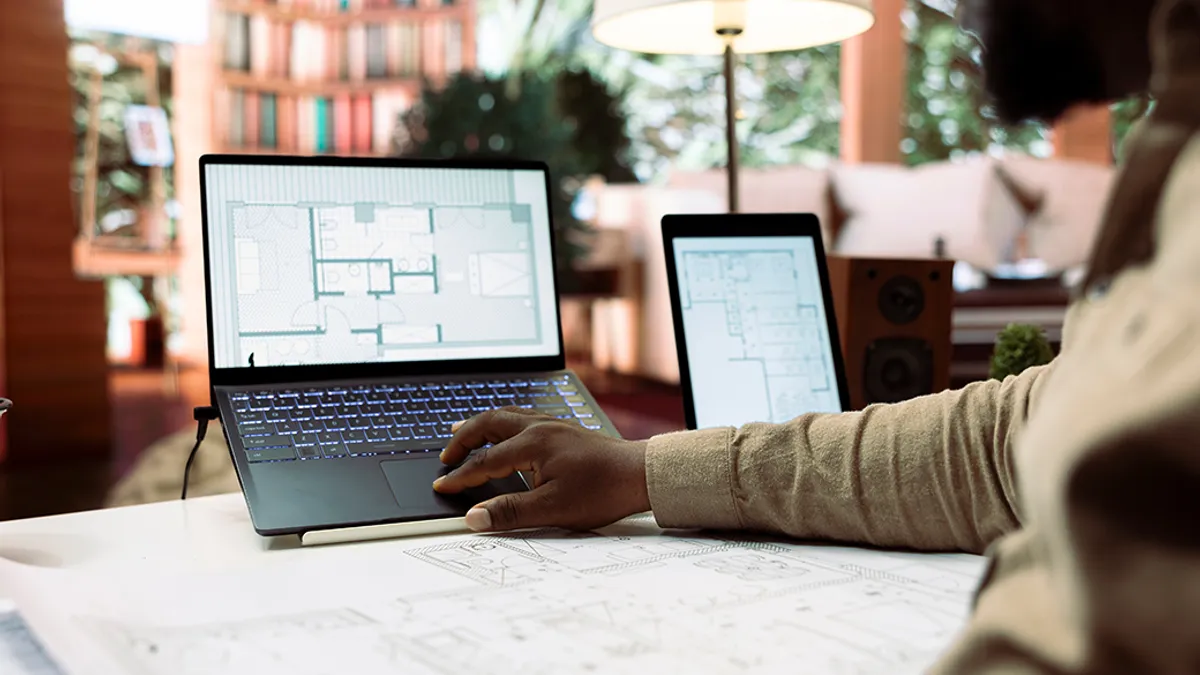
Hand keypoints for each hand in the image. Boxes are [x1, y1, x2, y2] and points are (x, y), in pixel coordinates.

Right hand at [433, 407, 649, 531]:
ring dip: (481, 425)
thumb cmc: (603, 490)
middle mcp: (539, 427)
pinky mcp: (563, 429)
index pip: (485, 461)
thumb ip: (510, 512)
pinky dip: (503, 423)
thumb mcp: (553, 509)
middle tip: (446, 455)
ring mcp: (553, 425)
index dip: (461, 476)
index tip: (444, 486)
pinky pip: (522, 417)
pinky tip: (505, 432)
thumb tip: (475, 517)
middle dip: (463, 438)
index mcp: (532, 444)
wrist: (640, 474)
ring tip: (463, 432)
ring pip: (506, 415)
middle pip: (489, 423)